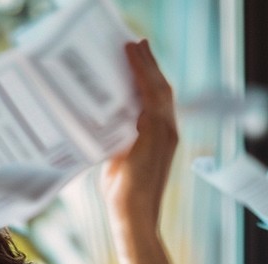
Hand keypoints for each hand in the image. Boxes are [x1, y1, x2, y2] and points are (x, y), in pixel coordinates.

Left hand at [104, 40, 177, 235]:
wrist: (133, 216)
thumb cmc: (124, 195)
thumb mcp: (118, 160)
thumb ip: (117, 141)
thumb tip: (100, 127)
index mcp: (160, 136)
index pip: (158, 99)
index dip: (151, 77)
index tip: (139, 59)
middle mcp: (167, 131)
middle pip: (161, 88)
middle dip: (150, 64)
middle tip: (137, 44)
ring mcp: (164, 132)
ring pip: (159, 88)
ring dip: (146, 65)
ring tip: (134, 47)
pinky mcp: (155, 135)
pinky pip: (151, 98)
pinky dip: (143, 78)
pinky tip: (133, 66)